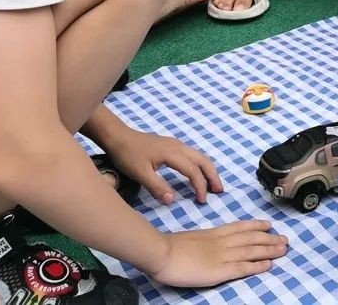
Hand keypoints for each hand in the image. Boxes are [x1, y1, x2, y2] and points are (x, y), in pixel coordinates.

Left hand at [104, 127, 221, 204]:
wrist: (118, 137)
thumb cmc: (127, 155)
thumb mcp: (139, 173)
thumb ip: (156, 186)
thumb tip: (172, 200)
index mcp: (172, 153)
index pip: (193, 171)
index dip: (200, 186)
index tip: (202, 201)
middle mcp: (179, 147)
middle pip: (203, 160)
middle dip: (213, 176)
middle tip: (219, 191)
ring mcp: (176, 144)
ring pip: (199, 156)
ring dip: (208, 170)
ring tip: (213, 185)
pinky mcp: (172, 146)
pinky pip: (193, 155)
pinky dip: (200, 166)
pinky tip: (198, 174)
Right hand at [151, 221, 287, 287]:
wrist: (162, 252)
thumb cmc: (171, 246)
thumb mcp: (193, 237)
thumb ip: (205, 239)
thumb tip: (209, 242)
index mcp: (215, 233)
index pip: (240, 227)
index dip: (256, 226)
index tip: (269, 224)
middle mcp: (223, 242)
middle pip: (251, 238)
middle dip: (269, 238)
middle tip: (285, 238)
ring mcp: (222, 256)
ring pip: (252, 251)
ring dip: (269, 250)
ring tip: (283, 249)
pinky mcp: (220, 270)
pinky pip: (242, 267)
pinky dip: (257, 266)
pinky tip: (268, 265)